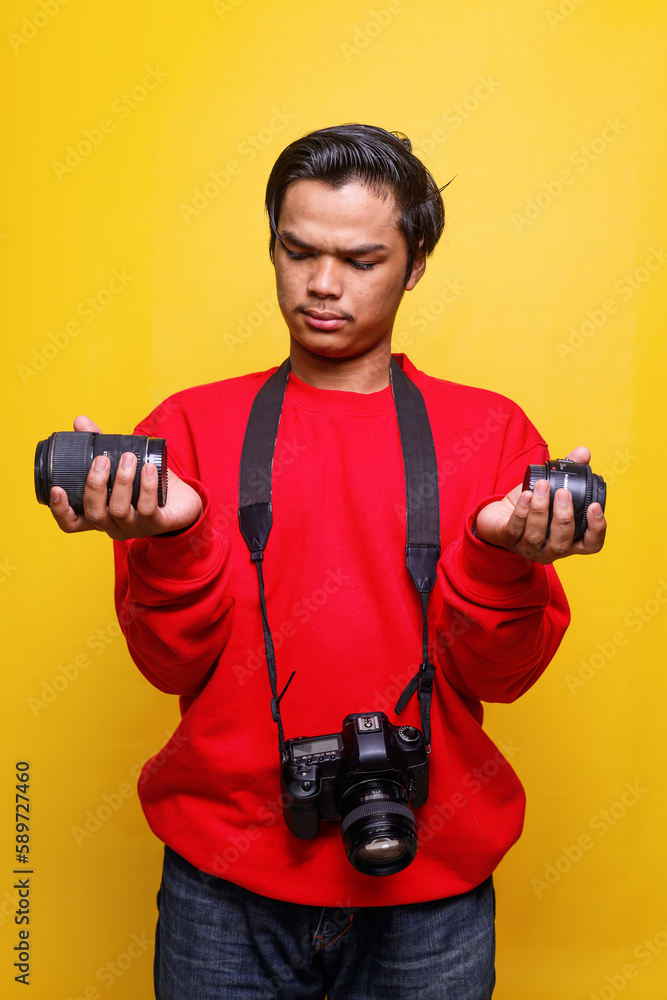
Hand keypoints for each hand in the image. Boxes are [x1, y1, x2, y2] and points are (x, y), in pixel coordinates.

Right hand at [49, 416, 202, 540]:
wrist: (183, 501)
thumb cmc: (146, 485)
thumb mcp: (121, 465)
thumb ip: (100, 445)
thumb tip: (80, 422)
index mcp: (100, 514)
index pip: (72, 524)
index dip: (61, 510)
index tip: (57, 488)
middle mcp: (114, 526)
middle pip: (95, 514)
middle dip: (95, 485)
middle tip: (102, 460)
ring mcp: (136, 527)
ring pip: (120, 511)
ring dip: (122, 482)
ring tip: (128, 458)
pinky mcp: (158, 524)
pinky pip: (147, 508)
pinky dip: (147, 486)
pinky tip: (148, 468)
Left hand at [475, 446, 605, 564]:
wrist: (497, 516)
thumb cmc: (530, 506)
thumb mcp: (551, 490)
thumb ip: (569, 472)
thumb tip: (584, 453)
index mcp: (568, 540)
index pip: (590, 545)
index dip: (596, 529)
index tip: (594, 506)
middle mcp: (550, 549)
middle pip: (562, 543)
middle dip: (563, 517)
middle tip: (563, 493)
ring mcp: (528, 547)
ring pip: (536, 535)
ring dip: (540, 510)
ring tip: (542, 486)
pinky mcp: (507, 539)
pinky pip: (515, 527)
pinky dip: (522, 510)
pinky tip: (526, 494)